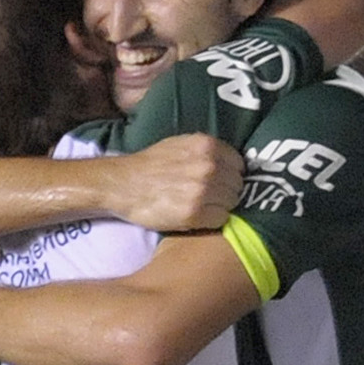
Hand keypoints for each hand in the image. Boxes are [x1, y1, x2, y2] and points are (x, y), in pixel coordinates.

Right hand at [99, 136, 242, 233]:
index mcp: (207, 145)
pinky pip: (221, 219)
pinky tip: (198, 216)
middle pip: (238, 186)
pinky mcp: (195, 213)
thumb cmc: (152, 165)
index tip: (221, 182)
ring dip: (220, 207)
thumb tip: (232, 163)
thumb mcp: (181, 144)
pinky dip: (212, 220)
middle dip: (227, 192)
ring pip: (232, 204)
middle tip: (210, 197)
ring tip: (203, 206)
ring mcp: (203, 190)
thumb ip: (207, 151)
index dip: (231, 175)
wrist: (124, 185)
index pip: (239, 165)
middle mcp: (208, 166)